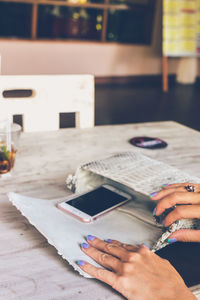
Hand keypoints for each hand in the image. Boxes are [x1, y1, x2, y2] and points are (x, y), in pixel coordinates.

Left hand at [76, 236, 194, 299]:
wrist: (173, 296)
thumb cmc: (170, 283)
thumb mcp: (162, 263)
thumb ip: (150, 256)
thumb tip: (145, 251)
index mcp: (141, 252)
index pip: (122, 245)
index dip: (112, 242)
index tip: (107, 240)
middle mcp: (131, 257)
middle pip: (110, 248)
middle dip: (98, 242)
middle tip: (90, 238)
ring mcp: (124, 268)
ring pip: (103, 257)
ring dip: (91, 250)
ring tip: (84, 246)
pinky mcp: (119, 281)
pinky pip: (100, 272)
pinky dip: (89, 267)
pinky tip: (82, 263)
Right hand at [150, 182, 199, 241]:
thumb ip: (189, 235)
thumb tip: (172, 236)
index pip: (181, 211)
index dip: (170, 218)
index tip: (165, 224)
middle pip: (177, 196)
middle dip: (163, 204)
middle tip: (156, 212)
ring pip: (180, 187)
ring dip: (165, 191)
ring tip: (154, 197)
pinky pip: (186, 184)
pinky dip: (175, 185)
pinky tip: (166, 187)